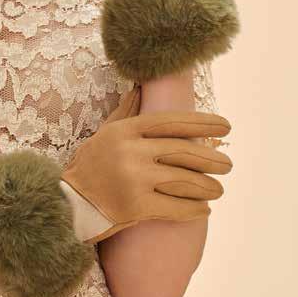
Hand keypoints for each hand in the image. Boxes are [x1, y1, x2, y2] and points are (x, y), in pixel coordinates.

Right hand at [61, 84, 232, 244]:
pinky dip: (194, 209)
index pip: (173, 122)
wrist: (68, 203)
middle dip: (212, 159)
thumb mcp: (105, 132)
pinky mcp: (135, 207)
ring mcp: (134, 179)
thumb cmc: (91, 164)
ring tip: (218, 189)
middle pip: (184, 151)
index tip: (226, 126)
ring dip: (207, 187)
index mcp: (128, 130)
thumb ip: (126, 110)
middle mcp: (132, 151)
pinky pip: (175, 207)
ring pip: (184, 181)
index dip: (203, 122)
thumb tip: (140, 87)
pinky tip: (204, 209)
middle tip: (229, 164)